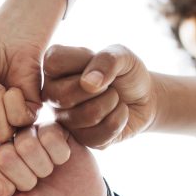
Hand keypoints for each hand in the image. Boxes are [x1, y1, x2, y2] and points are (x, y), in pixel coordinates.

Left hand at [0, 125, 105, 195]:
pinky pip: (49, 134)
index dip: (3, 189)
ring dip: (43, 167)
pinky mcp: (51, 127)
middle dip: (25, 180)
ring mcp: (26, 134)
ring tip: (46, 174)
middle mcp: (2, 146)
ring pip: (27, 143)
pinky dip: (59, 154)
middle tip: (33, 185)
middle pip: (5, 155)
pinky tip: (60, 161)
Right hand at [42, 45, 156, 148]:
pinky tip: (118, 114)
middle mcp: (51, 94)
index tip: (96, 60)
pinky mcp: (79, 139)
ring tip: (115, 98)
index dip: (80, 62)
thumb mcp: (122, 55)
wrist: (144, 99)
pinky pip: (98, 135)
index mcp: (54, 67)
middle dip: (99, 89)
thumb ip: (106, 60)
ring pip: (86, 115)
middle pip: (63, 96)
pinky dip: (118, 121)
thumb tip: (88, 84)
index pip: (53, 62)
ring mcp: (63, 119)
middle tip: (109, 84)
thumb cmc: (126, 73)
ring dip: (112, 103)